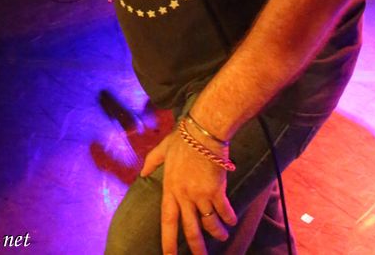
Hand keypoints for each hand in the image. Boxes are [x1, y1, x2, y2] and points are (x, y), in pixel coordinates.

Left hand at [141, 130, 236, 254]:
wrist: (203, 131)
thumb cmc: (184, 138)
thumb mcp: (163, 148)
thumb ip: (152, 161)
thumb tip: (142, 172)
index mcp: (170, 188)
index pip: (168, 221)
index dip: (168, 242)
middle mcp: (184, 196)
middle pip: (191, 230)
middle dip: (197, 249)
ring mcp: (201, 194)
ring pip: (210, 224)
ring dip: (218, 233)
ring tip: (223, 235)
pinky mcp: (217, 190)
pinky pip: (224, 211)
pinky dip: (229, 218)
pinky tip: (232, 220)